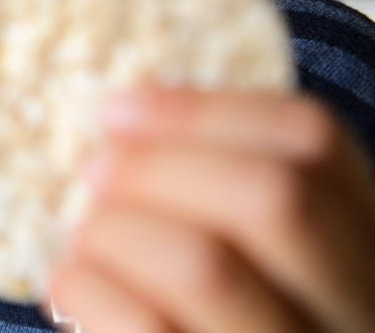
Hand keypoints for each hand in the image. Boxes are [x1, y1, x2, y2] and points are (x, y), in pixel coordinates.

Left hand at [47, 87, 374, 332]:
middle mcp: (349, 306)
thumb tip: (123, 120)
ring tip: (85, 236)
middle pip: (272, 197)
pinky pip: (142, 324)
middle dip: (158, 167)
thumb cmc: (208, 305)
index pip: (312, 140)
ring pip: (202, 264)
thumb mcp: (251, 243)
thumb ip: (215, 183)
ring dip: (114, 229)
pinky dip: (85, 286)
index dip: (203, 110)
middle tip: (93, 169)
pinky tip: (73, 284)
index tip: (117, 108)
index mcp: (363, 243)